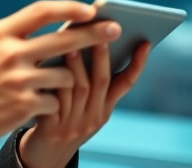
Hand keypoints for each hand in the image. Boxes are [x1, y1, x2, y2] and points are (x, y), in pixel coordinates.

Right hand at [0, 0, 121, 158]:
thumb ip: (10, 32)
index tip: (91, 9)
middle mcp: (9, 54)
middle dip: (94, 34)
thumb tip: (48, 19)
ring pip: (65, 75)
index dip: (69, 8)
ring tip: (49, 84)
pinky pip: (55, 99)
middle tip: (116, 30)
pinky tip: (34, 104)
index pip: (40, 12)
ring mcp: (18, 81)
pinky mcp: (24, 105)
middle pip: (64, 40)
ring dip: (66, 79)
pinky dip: (50, 102)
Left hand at [18, 40, 150, 167]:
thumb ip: (87, 81)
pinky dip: (54, 82)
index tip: (145, 43)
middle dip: (102, 56)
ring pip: (80, 90)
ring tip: (71, 44)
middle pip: (102, 82)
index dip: (137, 64)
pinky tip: (47, 67)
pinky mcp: (53, 129)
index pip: (126, 84)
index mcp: (104, 109)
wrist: (46, 157)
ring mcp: (74, 123)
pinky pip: (55, 101)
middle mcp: (93, 116)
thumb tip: (87, 39)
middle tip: (101, 35)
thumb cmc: (64, 121)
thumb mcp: (83, 106)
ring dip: (76, 65)